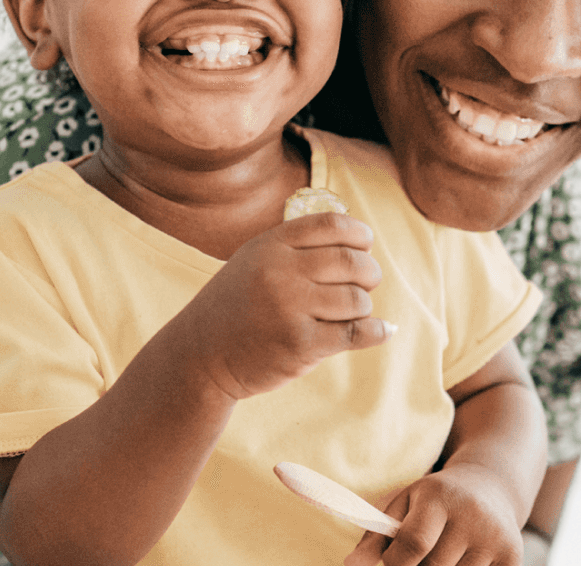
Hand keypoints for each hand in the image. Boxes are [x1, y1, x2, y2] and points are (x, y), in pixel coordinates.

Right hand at [171, 211, 390, 399]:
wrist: (199, 354)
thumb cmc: (235, 306)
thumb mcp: (255, 260)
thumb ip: (297, 246)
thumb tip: (360, 240)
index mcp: (271, 245)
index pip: (332, 225)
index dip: (359, 234)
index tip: (365, 245)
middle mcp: (279, 272)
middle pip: (352, 262)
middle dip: (369, 272)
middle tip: (366, 283)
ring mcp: (289, 309)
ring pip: (357, 299)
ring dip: (363, 307)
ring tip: (351, 313)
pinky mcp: (299, 345)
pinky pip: (355, 333)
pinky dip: (375, 332)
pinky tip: (380, 331)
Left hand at [344, 464, 526, 565]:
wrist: (490, 486)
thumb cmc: (436, 500)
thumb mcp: (403, 505)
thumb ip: (376, 537)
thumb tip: (350, 565)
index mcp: (439, 498)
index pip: (412, 546)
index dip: (395, 563)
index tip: (394, 562)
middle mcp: (472, 516)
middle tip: (422, 556)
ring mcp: (496, 537)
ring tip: (444, 554)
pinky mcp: (513, 556)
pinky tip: (465, 559)